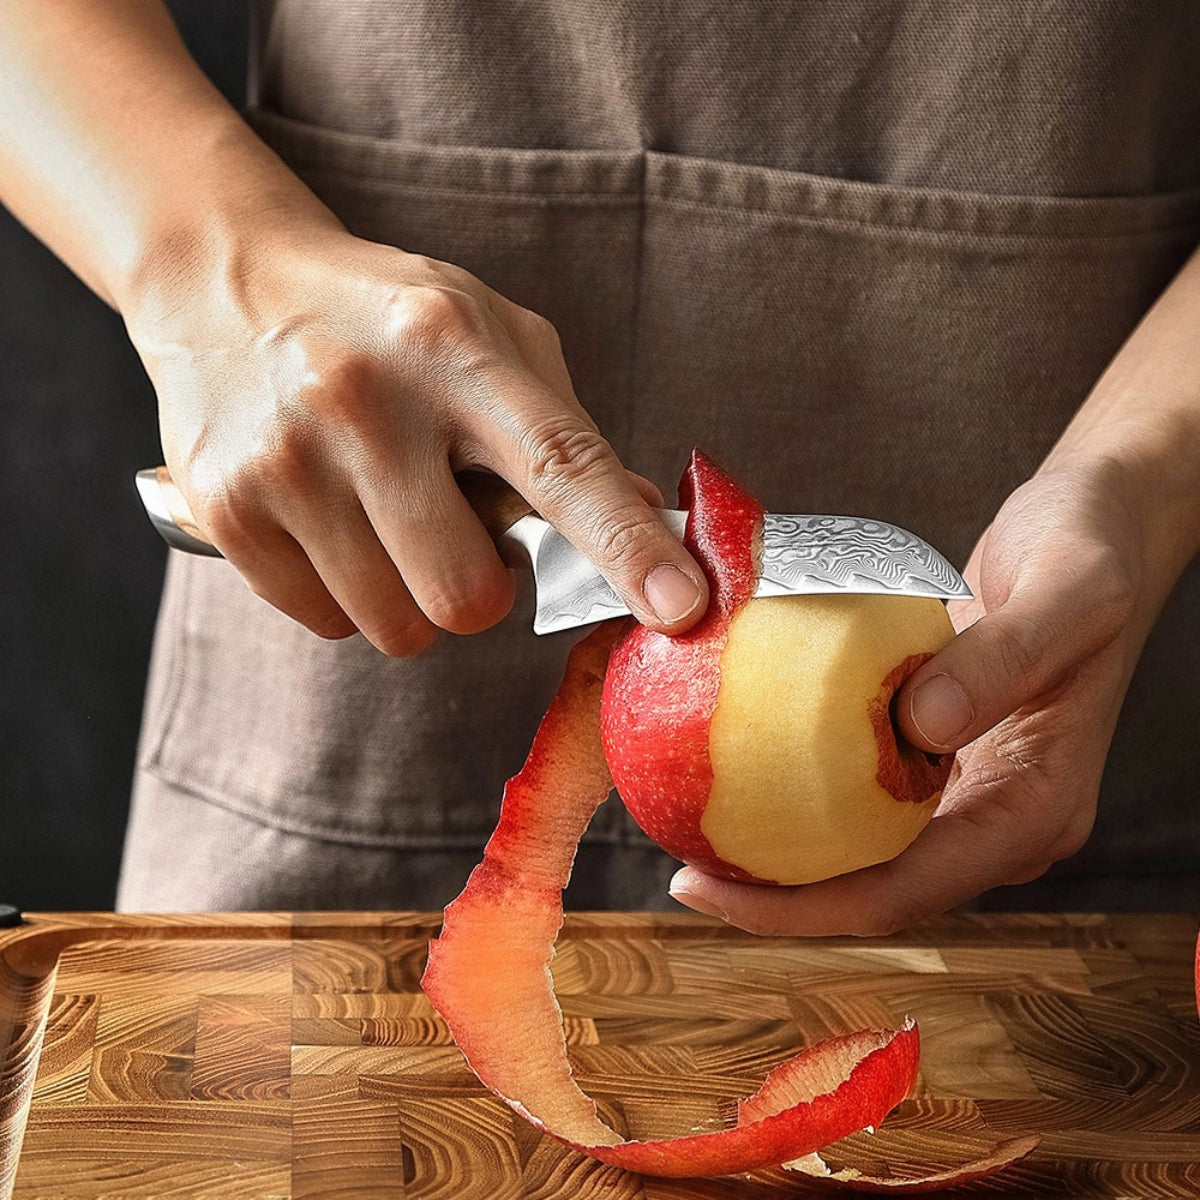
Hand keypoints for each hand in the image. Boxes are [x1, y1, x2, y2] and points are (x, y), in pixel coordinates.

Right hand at [128, 224, 707, 654]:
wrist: (224, 283)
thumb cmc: (386, 321)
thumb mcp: (487, 334)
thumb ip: (565, 428)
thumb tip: (644, 518)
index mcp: (455, 348)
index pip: (561, 462)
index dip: (627, 545)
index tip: (682, 608)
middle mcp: (366, 402)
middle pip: (466, 594)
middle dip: (482, 589)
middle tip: (456, 529)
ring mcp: (286, 460)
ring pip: (395, 626)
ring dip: (412, 595)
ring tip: (387, 516)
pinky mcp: (224, 509)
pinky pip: (325, 621)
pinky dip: (347, 594)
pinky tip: (331, 522)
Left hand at [669, 461, 1162, 934]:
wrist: (1102, 525)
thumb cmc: (1094, 551)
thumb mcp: (1069, 592)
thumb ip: (1003, 659)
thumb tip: (918, 728)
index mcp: (1037, 804)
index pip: (910, 889)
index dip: (809, 908)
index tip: (715, 891)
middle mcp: (1000, 816)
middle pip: (877, 887)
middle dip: (780, 897)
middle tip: (685, 875)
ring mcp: (971, 788)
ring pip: (866, 849)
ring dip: (785, 854)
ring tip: (699, 834)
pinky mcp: (943, 752)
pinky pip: (866, 791)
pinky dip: (805, 792)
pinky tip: (748, 769)